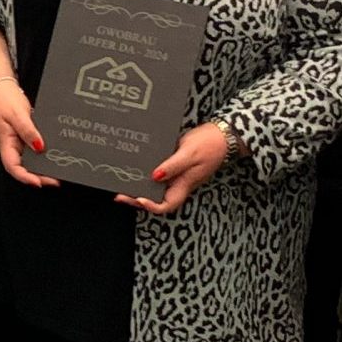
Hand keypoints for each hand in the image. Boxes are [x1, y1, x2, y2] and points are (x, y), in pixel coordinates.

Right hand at [0, 80, 57, 187]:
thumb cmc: (2, 99)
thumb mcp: (16, 114)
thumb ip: (27, 130)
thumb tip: (40, 147)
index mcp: (6, 143)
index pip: (13, 167)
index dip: (25, 177)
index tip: (39, 182)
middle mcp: (12, 146)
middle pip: (24, 168)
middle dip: (39, 176)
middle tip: (56, 180)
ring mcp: (18, 142)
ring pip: (30, 160)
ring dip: (43, 167)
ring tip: (59, 171)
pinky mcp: (24, 136)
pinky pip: (34, 149)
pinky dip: (44, 154)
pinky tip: (55, 154)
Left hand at [114, 122, 230, 214]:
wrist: (221, 135)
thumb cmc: (209, 145)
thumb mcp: (189, 154)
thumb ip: (173, 166)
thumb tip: (155, 176)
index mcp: (183, 185)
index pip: (166, 205)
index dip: (151, 206)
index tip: (139, 198)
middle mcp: (178, 184)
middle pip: (155, 199)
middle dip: (136, 198)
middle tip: (120, 194)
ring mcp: (175, 176)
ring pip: (154, 187)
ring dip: (138, 187)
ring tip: (122, 183)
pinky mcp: (172, 166)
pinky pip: (157, 174)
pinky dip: (145, 173)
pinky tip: (134, 168)